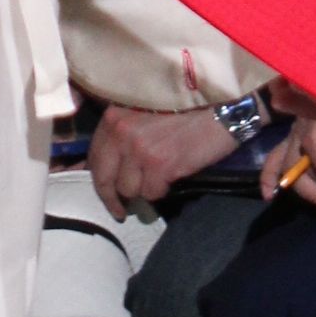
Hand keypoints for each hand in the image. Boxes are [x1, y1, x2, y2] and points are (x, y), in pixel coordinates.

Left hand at [88, 101, 235, 217]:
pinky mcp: (160, 164)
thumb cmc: (185, 106)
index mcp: (114, 115)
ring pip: (130, 189)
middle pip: (104, 178)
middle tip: (120, 211)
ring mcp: (139, 149)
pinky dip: (162, 189)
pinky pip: (152, 192)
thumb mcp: (143, 110)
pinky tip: (173, 176)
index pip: (94, 155)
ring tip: (159, 178)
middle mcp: (121, 131)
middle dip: (111, 199)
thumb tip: (106, 165)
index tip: (106, 192)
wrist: (221, 106)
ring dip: (144, 189)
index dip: (99, 178)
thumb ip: (122, 132)